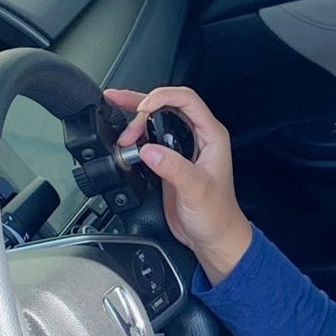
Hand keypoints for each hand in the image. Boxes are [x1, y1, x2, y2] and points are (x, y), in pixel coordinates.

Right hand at [103, 85, 252, 282]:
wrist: (213, 237)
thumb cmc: (217, 215)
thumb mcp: (197, 190)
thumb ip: (174, 168)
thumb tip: (150, 151)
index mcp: (211, 136)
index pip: (187, 100)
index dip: (162, 97)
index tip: (142, 109)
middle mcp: (198, 137)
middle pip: (168, 104)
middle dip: (142, 106)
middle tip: (123, 118)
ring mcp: (182, 148)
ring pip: (157, 119)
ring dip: (136, 119)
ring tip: (118, 126)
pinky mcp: (169, 161)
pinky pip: (150, 138)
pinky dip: (135, 136)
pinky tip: (123, 139)